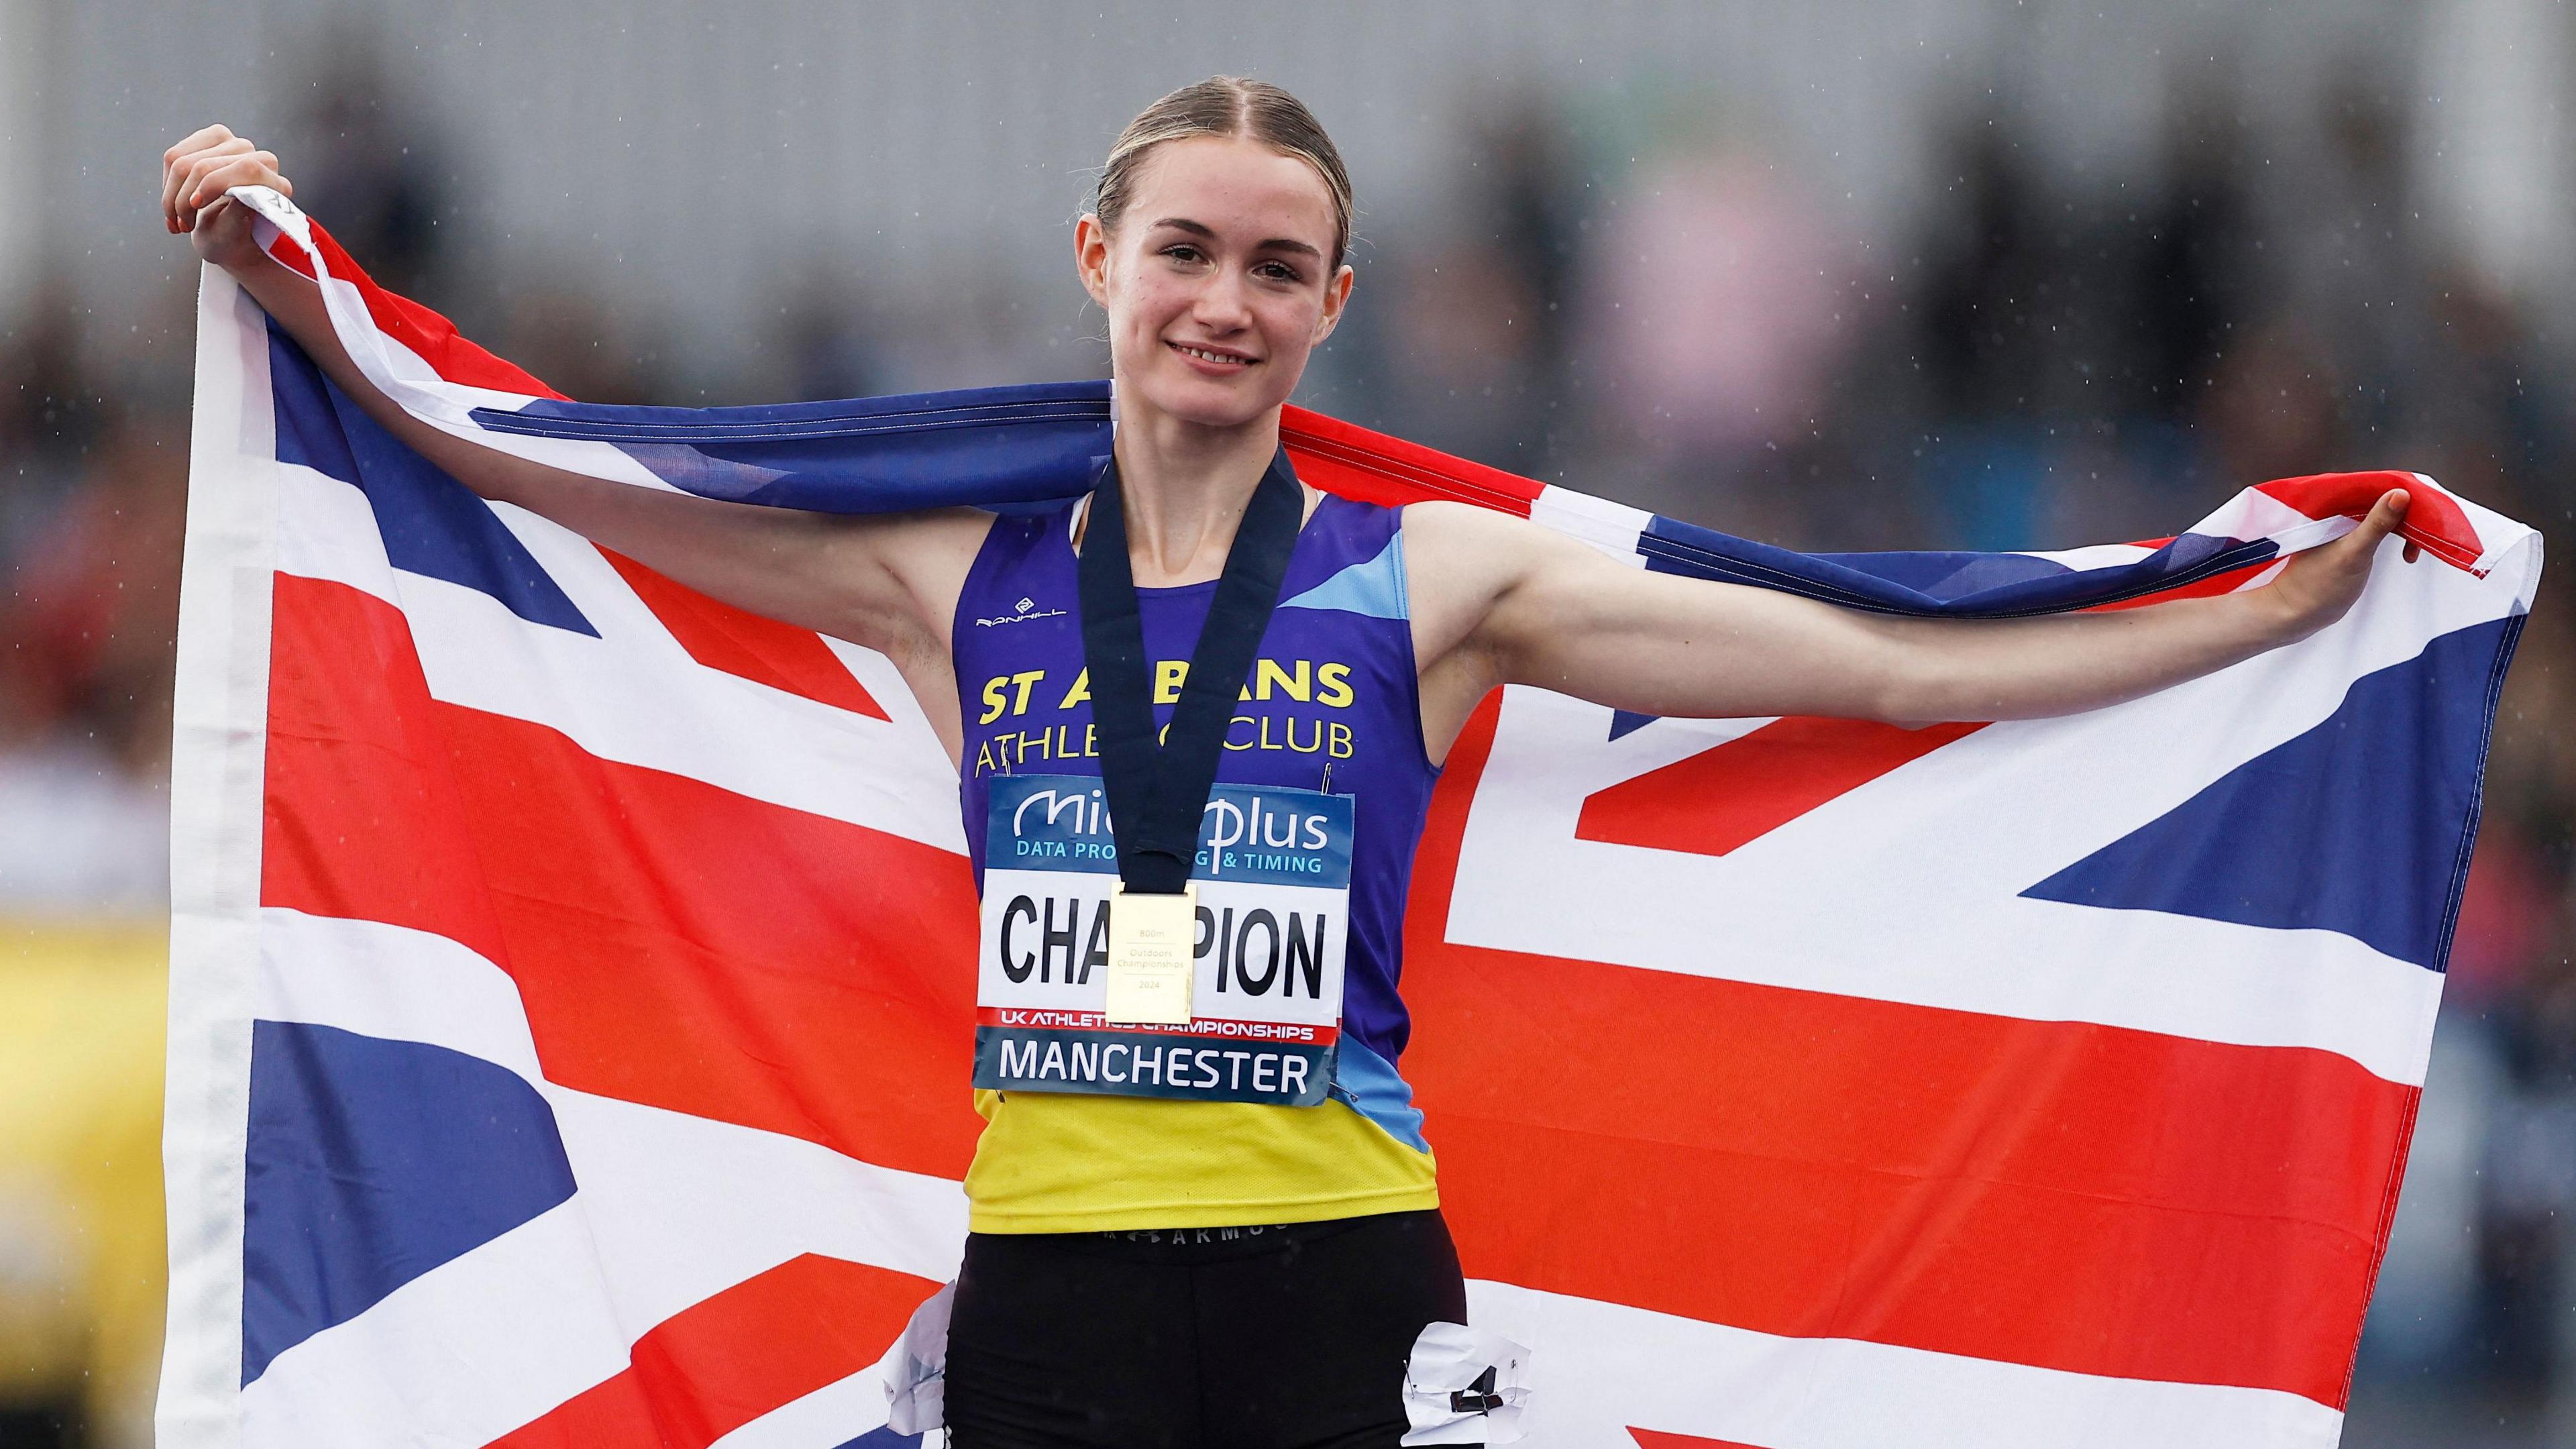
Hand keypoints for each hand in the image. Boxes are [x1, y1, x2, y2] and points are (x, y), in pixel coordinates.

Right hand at [162, 124, 292, 270]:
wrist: (228, 239)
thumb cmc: (234, 241)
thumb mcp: (232, 239)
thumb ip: (237, 219)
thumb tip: (238, 198)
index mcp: (277, 186)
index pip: (246, 168)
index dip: (214, 184)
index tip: (195, 205)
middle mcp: (261, 160)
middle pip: (206, 165)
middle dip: (183, 198)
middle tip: (182, 225)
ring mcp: (237, 147)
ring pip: (183, 160)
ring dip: (172, 193)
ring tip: (177, 218)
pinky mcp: (212, 140)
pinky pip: (174, 155)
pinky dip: (168, 182)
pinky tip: (174, 201)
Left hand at [2260, 488, 2415, 639]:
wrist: (2296, 614)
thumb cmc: (2320, 585)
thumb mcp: (2354, 552)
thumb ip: (2376, 523)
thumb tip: (2400, 493)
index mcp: (2335, 508)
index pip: (2375, 487)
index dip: (2403, 491)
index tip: (2427, 505)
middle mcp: (2339, 513)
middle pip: (2383, 500)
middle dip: (2409, 513)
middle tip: (2425, 534)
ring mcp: (2345, 528)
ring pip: (2383, 516)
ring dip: (2405, 527)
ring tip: (2413, 552)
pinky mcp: (2350, 544)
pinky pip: (2379, 531)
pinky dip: (2396, 537)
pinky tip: (2407, 554)